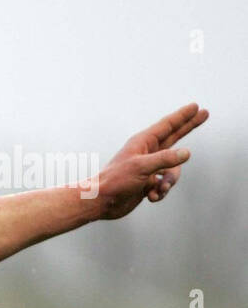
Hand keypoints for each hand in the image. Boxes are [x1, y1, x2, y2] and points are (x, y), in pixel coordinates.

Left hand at [94, 102, 208, 220]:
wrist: (101, 202)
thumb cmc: (116, 180)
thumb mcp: (141, 167)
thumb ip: (165, 159)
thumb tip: (187, 153)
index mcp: (143, 143)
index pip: (168, 125)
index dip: (183, 116)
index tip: (196, 106)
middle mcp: (147, 153)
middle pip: (175, 137)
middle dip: (190, 126)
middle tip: (205, 113)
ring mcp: (149, 168)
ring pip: (173, 170)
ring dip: (169, 181)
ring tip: (158, 188)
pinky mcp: (148, 183)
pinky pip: (165, 185)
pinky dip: (161, 192)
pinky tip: (150, 196)